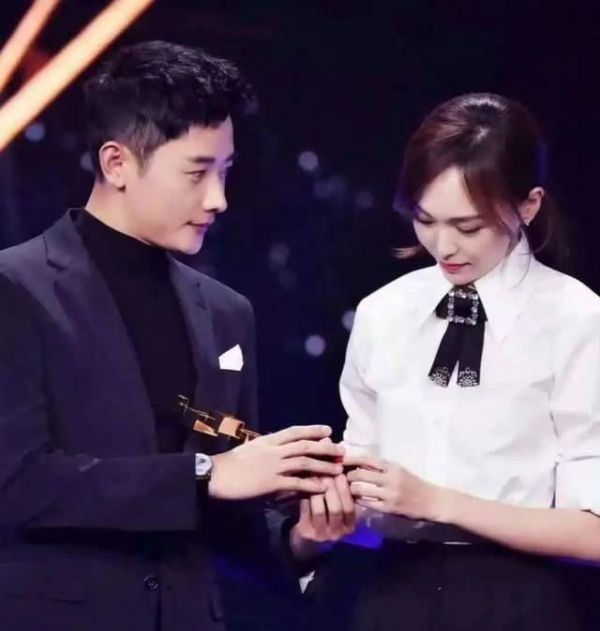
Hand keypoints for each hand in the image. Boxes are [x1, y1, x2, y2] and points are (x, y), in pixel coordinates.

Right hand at [208, 425, 343, 499]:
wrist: (217, 474)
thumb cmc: (232, 462)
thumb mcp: (252, 448)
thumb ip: (269, 447)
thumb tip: (281, 446)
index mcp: (269, 440)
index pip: (296, 431)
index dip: (313, 430)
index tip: (329, 430)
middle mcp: (274, 450)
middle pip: (305, 446)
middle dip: (325, 447)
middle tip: (341, 450)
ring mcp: (274, 466)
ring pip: (305, 463)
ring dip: (323, 466)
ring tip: (338, 470)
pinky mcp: (271, 483)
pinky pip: (296, 483)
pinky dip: (311, 485)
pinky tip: (322, 487)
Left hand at [289, 474, 355, 560]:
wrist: (308, 541)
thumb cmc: (327, 519)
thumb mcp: (339, 511)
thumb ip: (342, 495)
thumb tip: (341, 468)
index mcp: (350, 526)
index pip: (350, 507)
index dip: (345, 489)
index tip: (340, 473)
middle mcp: (338, 533)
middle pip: (336, 508)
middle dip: (330, 488)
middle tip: (325, 472)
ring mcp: (321, 535)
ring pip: (319, 510)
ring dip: (316, 491)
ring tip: (314, 476)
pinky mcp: (306, 533)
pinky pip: (305, 511)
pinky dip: (305, 496)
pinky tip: (304, 485)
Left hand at [344, 454, 446, 520]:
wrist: (432, 501)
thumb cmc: (413, 483)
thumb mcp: (398, 470)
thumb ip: (380, 467)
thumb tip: (356, 462)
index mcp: (391, 466)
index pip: (366, 459)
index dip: (351, 459)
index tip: (339, 460)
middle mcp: (390, 478)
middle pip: (359, 474)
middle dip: (347, 475)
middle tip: (340, 477)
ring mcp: (389, 494)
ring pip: (360, 489)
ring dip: (350, 489)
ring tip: (347, 489)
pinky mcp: (389, 508)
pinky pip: (366, 503)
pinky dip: (358, 500)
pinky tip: (355, 500)